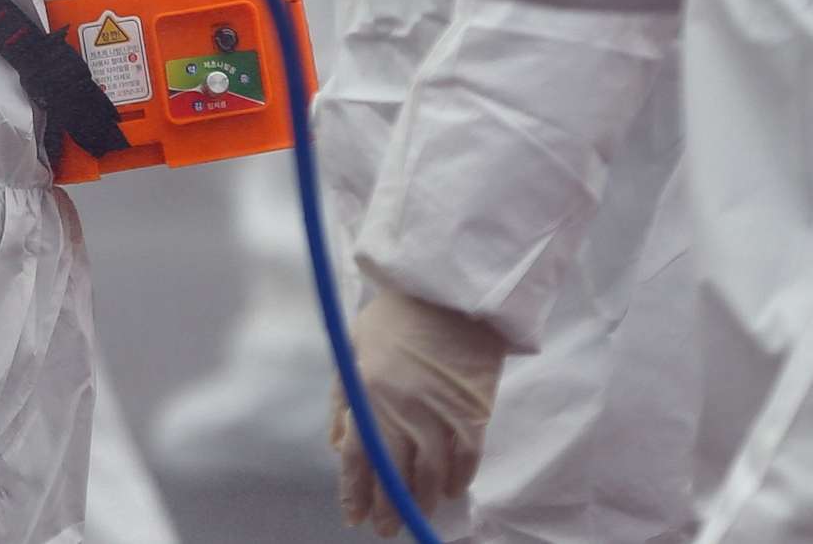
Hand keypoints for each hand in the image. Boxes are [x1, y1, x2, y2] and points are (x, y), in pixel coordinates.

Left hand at [329, 286, 506, 537]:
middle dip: (389, 508)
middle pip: (396, 475)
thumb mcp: (352, 350)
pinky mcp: (474, 413)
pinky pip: (467, 459)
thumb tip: (338, 447)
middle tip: (386, 529)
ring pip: (432, 475)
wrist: (449, 293)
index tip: (355, 517)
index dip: (355, 493)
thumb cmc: (394, 316)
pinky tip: (448, 491)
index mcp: (369, 395)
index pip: (359, 459)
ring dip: (422, 501)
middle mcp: (404, 412)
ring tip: (415, 515)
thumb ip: (343, 402)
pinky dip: (457, 480)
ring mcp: (441, 414)